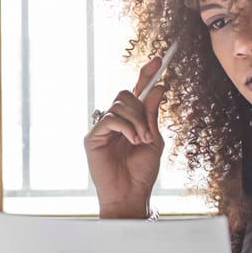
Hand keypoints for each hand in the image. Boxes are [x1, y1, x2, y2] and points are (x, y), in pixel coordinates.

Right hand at [84, 57, 167, 217]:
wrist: (131, 193)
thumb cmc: (142, 171)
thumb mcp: (154, 139)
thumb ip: (152, 114)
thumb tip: (158, 87)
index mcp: (130, 120)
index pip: (136, 91)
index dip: (145, 74)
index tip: (159, 60)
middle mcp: (114, 121)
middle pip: (125, 94)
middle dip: (141, 109)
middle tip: (148, 132)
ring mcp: (102, 128)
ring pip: (119, 105)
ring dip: (136, 121)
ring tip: (141, 140)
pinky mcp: (92, 137)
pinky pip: (110, 118)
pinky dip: (126, 127)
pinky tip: (132, 140)